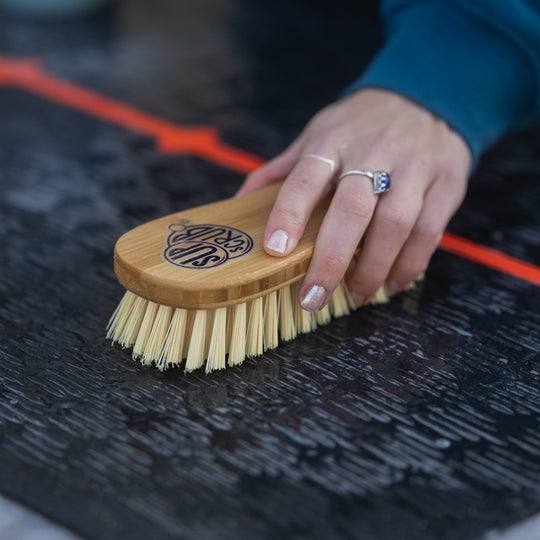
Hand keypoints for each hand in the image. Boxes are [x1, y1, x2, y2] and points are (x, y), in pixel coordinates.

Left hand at [237, 88, 471, 310]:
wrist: (426, 98)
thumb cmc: (359, 126)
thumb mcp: (316, 135)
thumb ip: (280, 171)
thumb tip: (238, 206)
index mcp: (332, 141)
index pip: (305, 178)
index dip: (288, 214)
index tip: (274, 250)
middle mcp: (373, 152)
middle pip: (352, 209)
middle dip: (331, 259)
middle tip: (313, 297)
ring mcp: (414, 167)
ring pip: (396, 225)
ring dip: (372, 269)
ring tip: (354, 297)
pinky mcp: (446, 184)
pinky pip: (429, 232)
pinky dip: (410, 265)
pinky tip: (391, 283)